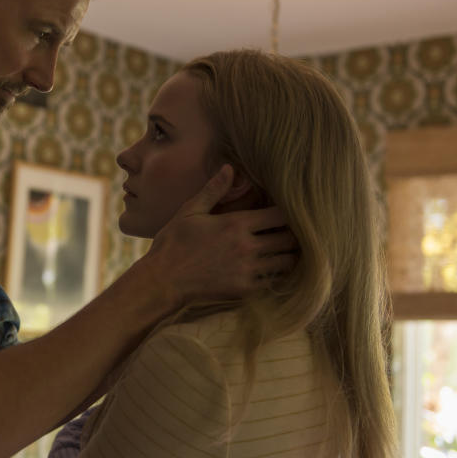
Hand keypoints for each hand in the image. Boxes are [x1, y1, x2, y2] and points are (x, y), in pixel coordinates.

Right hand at [141, 165, 296, 307]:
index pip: (280, 215)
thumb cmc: (173, 243)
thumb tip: (229, 168)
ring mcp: (248, 270)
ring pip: (286, 262)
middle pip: (289, 239)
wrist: (162, 280)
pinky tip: (273, 271)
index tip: (287, 213)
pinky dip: (278, 276)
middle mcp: (247, 246)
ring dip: (288, 255)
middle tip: (292, 233)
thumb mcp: (190, 211)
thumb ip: (214, 190)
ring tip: (284, 251)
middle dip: (294, 235)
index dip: (288, 213)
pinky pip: (274, 282)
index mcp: (237, 224)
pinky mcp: (245, 290)